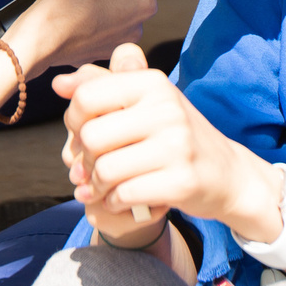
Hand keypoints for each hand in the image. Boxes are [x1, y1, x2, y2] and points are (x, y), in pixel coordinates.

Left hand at [64, 45, 166, 246]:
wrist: (227, 174)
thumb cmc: (174, 135)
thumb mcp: (144, 101)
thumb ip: (101, 86)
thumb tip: (58, 84)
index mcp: (152, 83)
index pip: (86, 96)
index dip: (74, 120)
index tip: (85, 133)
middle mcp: (167, 109)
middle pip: (90, 136)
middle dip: (82, 158)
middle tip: (89, 168)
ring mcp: (177, 146)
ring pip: (103, 169)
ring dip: (94, 185)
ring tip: (99, 187)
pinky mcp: (181, 182)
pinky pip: (123, 194)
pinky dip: (112, 202)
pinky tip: (118, 199)